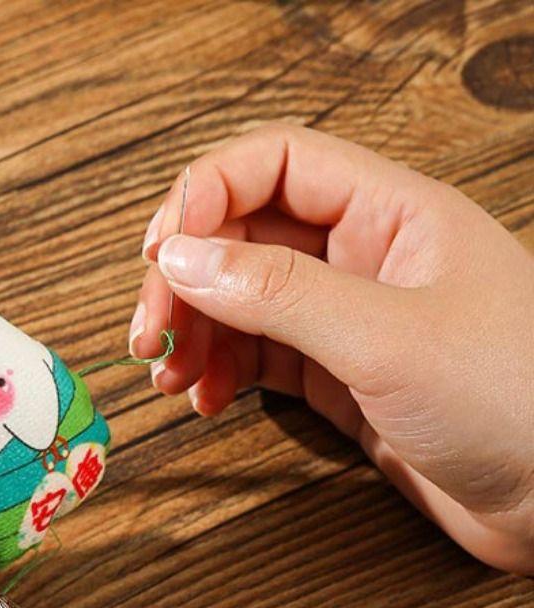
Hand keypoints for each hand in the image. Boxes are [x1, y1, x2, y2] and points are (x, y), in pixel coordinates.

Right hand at [132, 123, 533, 573]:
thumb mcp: (386, 338)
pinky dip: (222, 373)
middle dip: (187, 279)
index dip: (207, 195)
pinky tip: (206, 399)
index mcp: (393, 213)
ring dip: (195, 331)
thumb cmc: (516, 403)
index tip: (160, 251)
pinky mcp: (340, 378)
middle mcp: (365, 259)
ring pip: (244, 301)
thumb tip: (182, 257)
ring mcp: (349, 320)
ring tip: (170, 375)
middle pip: (246, 236)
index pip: (277, 164)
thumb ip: (278, 293)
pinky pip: (259, 358)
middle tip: (151, 332)